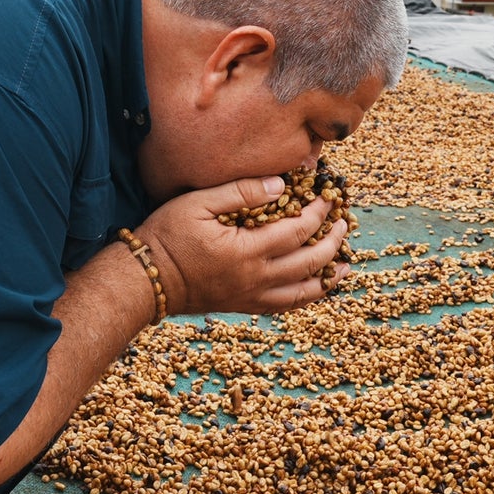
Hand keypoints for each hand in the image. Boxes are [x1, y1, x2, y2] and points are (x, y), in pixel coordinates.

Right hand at [137, 177, 348, 316]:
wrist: (148, 279)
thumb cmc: (168, 236)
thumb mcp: (198, 203)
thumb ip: (241, 192)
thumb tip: (281, 187)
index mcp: (246, 250)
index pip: (296, 231)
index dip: (318, 214)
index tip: (329, 198)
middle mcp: (256, 278)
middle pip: (309, 261)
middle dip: (332, 241)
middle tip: (344, 223)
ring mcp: (252, 296)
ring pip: (304, 291)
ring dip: (329, 274)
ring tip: (345, 263)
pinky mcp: (245, 305)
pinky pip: (286, 306)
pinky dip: (307, 297)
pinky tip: (316, 287)